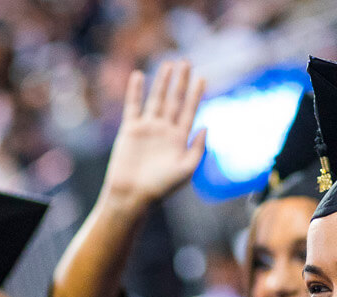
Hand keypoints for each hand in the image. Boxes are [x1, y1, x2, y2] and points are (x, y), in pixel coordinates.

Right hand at [99, 60, 206, 210]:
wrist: (132, 195)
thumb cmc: (161, 187)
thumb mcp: (186, 170)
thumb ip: (198, 149)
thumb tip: (205, 127)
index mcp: (180, 139)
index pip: (190, 111)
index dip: (196, 94)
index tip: (202, 78)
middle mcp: (165, 130)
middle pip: (175, 100)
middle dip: (181, 82)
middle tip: (186, 62)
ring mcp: (148, 128)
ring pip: (156, 99)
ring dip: (162, 82)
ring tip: (168, 64)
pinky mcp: (131, 129)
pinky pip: (133, 106)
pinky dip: (135, 91)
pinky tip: (139, 76)